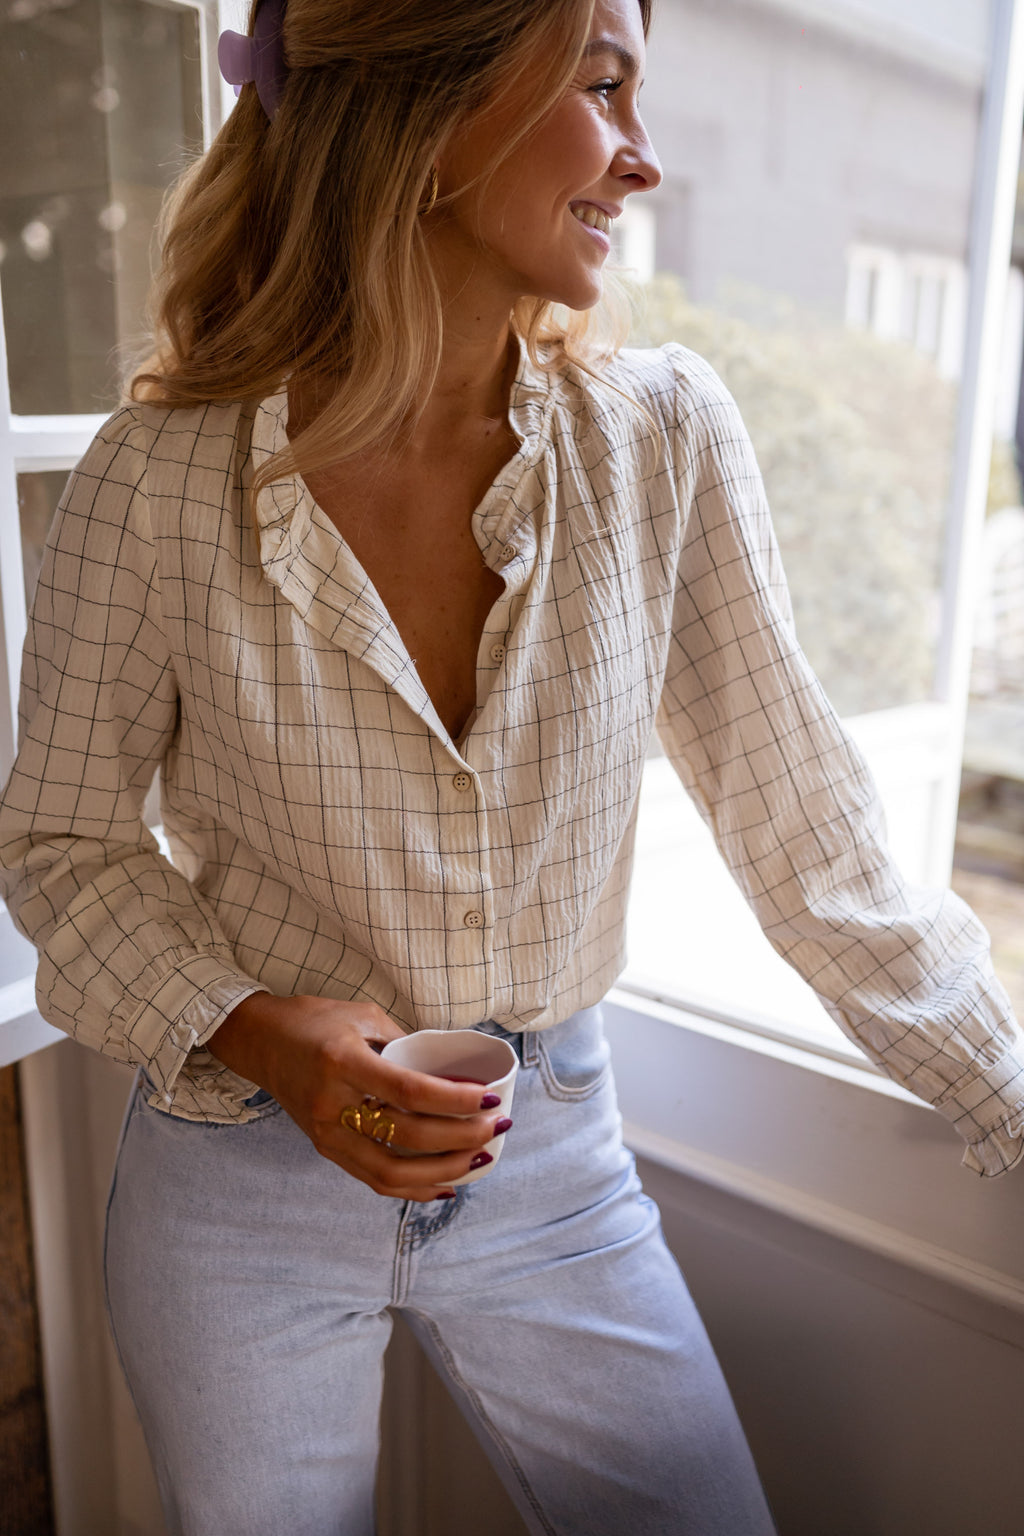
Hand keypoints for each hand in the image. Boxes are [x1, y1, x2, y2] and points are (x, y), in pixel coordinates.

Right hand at [207, 993, 506, 1200]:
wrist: (261, 1041)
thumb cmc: (315, 1021)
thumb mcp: (364, 1016)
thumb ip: (405, 1045)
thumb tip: (453, 1074)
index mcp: (343, 1062)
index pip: (408, 1091)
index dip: (453, 1100)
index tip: (488, 1097)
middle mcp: (333, 1104)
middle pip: (406, 1137)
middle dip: (460, 1137)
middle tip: (494, 1125)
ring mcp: (327, 1134)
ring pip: (391, 1172)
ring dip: (443, 1171)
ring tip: (479, 1158)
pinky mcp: (326, 1149)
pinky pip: (374, 1179)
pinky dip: (413, 1188)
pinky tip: (445, 1184)